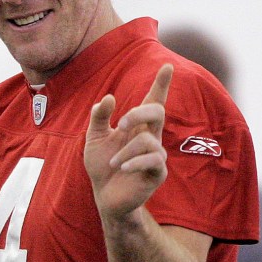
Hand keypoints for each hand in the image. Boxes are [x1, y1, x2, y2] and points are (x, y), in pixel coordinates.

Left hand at [83, 64, 172, 221]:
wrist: (104, 195)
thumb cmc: (102, 165)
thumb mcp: (94, 137)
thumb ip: (99, 117)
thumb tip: (109, 98)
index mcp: (137, 127)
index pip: (152, 102)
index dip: (161, 85)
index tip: (167, 66)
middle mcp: (150, 138)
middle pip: (158, 112)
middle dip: (139, 112)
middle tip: (121, 123)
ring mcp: (156, 156)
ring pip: (148, 140)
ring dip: (126, 150)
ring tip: (114, 163)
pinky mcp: (158, 173)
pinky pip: (153, 160)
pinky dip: (134, 161)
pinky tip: (121, 167)